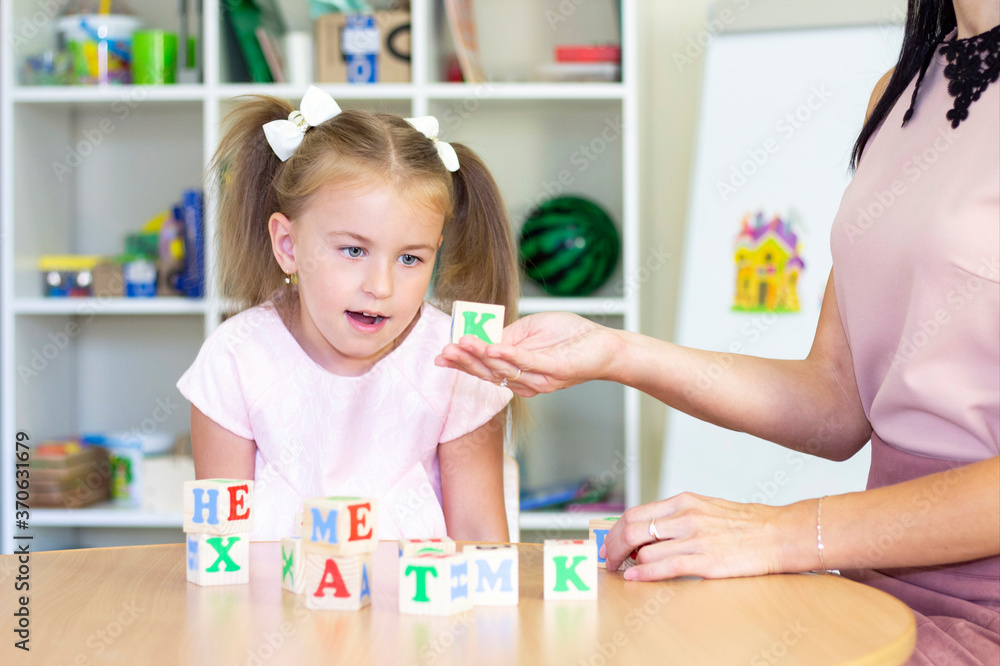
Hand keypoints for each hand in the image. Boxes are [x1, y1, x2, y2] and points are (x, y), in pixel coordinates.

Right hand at [435, 311, 619, 396]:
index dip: (462, 363)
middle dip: (465, 362)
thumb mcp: (531, 330)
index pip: (484, 369)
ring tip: (463, 342)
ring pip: (503, 370)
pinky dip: (508, 355)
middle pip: (488, 373)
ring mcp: (539, 379)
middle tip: (445, 351)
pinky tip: (492, 347)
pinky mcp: (554, 371)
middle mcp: (526, 381)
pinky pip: (527, 364)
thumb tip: (482, 334)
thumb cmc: (569, 336)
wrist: (604, 343)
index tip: (441, 355)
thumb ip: (507, 335)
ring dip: (481, 356)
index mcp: (517, 372)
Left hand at [602, 492, 808, 579]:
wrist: (780, 533)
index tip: (610, 542)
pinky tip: (635, 577)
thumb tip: (651, 531)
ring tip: (626, 571)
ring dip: (630, 563)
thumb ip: (679, 516)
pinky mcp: (706, 561)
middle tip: (609, 559)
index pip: (636, 513)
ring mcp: (695, 538)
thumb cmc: (747, 523)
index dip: (617, 530)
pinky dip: (645, 573)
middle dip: (615, 546)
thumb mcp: (707, 508)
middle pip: (633, 529)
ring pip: (646, 549)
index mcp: (685, 501)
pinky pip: (666, 567)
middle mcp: (686, 517)